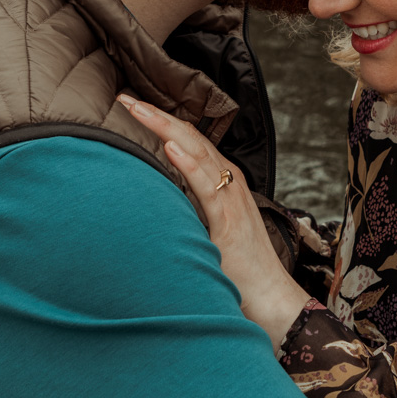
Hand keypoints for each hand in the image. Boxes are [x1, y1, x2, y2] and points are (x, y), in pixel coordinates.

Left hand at [119, 95, 310, 347]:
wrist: (272, 301)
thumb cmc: (239, 273)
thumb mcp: (207, 235)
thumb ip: (187, 216)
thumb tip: (155, 209)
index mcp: (223, 184)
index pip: (188, 142)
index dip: (160, 122)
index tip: (130, 106)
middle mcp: (230, 184)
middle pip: (190, 138)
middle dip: (156, 115)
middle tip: (124, 96)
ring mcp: (232, 199)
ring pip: (197, 152)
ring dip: (165, 127)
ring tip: (138, 108)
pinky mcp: (230, 220)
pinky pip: (208, 185)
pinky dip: (188, 164)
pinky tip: (169, 146)